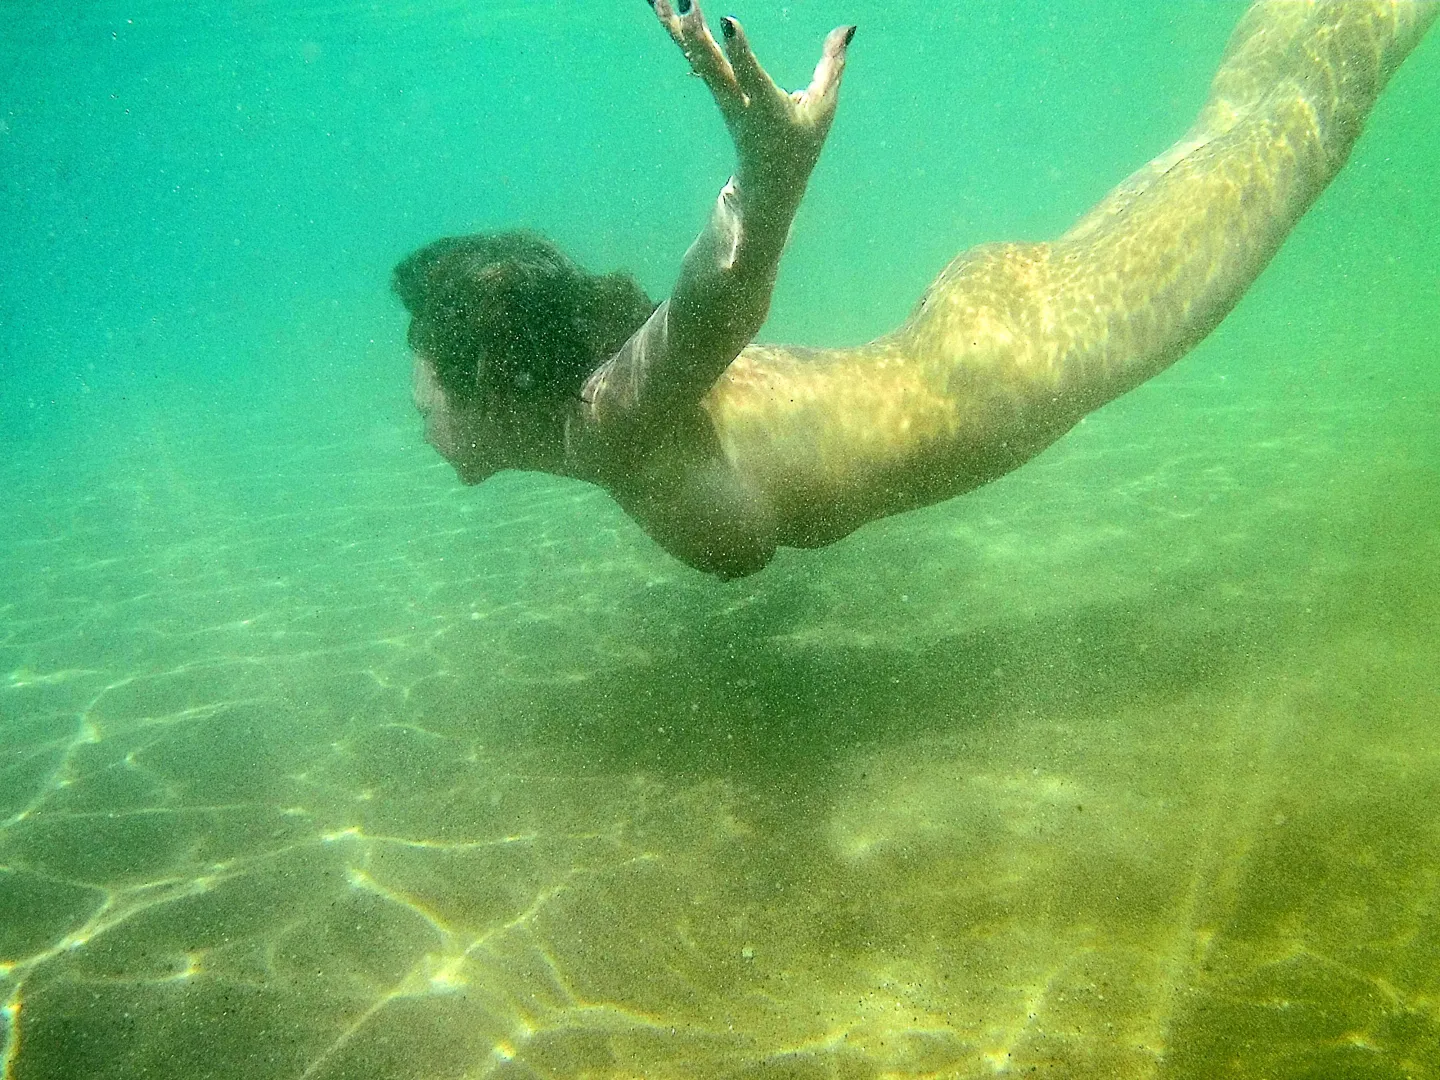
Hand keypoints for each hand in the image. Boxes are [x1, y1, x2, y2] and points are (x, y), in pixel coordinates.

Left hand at [648, 0, 854, 179]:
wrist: (767, 182)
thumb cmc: (799, 144)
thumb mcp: (823, 108)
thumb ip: (832, 65)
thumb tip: (847, 27)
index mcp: (765, 107)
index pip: (750, 76)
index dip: (740, 50)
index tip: (728, 23)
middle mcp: (736, 100)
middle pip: (713, 66)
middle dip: (698, 35)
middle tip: (686, 2)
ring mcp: (720, 93)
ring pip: (694, 56)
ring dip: (675, 25)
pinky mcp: (713, 85)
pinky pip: (691, 54)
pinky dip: (675, 29)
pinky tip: (660, 5)